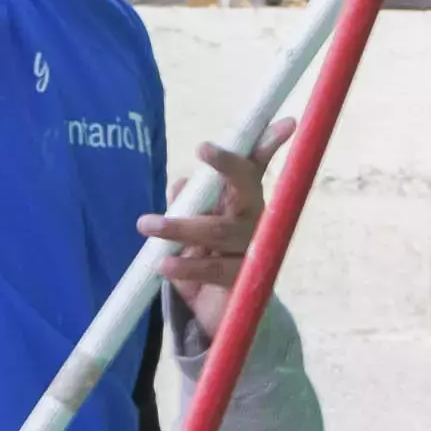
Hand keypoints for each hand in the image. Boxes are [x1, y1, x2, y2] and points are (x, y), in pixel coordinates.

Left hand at [142, 134, 272, 294]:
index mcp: (243, 198)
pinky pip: (213, 268)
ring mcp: (252, 248)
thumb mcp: (194, 223)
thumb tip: (182, 184)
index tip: (282, 122)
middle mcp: (254, 217)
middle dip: (227, 165)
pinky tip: (163, 264)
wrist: (217, 308)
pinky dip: (185, 266)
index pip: (255, 165)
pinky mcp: (243, 279)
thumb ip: (189, 200)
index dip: (268, 141)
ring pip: (219, 229)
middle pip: (246, 186)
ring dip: (180, 226)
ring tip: (147, 225)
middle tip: (203, 147)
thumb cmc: (206, 254)